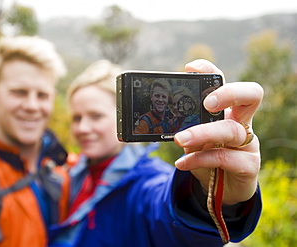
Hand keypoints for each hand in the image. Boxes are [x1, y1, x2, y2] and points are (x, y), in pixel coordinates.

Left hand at [174, 59, 263, 204]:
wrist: (220, 191)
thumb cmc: (206, 159)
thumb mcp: (192, 141)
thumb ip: (184, 128)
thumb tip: (159, 116)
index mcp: (227, 111)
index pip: (224, 83)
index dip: (211, 71)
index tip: (190, 67)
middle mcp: (241, 122)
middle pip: (250, 96)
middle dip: (229, 93)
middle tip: (208, 103)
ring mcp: (248, 143)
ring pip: (232, 130)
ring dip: (203, 133)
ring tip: (179, 139)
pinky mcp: (249, 165)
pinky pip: (226, 158)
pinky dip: (201, 158)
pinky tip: (183, 162)